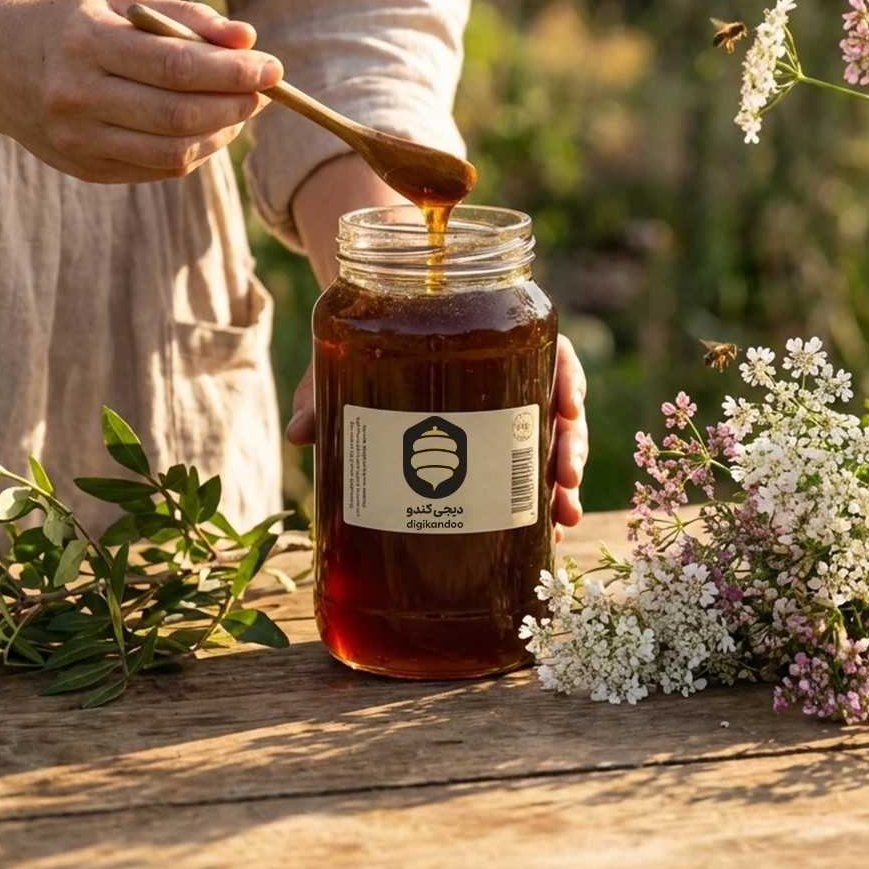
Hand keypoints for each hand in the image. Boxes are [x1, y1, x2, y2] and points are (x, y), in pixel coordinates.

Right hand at [0, 0, 281, 181]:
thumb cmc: (73, 27)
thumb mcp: (120, 5)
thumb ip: (186, 19)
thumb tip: (249, 39)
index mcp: (85, 44)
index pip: (177, 66)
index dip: (234, 71)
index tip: (272, 67)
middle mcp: (77, 96)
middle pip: (179, 114)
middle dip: (235, 105)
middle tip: (264, 92)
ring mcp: (78, 140)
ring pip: (173, 152)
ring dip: (221, 133)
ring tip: (240, 110)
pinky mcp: (85, 168)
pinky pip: (158, 169)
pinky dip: (196, 151)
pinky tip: (210, 129)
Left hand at [285, 334, 587, 537]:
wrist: (363, 340)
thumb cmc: (362, 343)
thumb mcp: (345, 357)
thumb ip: (324, 389)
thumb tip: (300, 433)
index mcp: (490, 339)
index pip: (549, 350)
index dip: (566, 378)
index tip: (567, 405)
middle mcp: (508, 373)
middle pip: (557, 403)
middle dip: (569, 445)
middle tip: (565, 481)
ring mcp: (506, 411)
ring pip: (551, 441)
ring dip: (562, 479)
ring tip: (562, 518)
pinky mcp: (495, 445)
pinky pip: (528, 468)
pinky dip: (541, 496)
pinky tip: (546, 530)